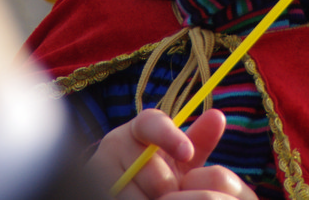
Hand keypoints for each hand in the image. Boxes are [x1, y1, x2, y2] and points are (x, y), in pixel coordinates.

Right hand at [89, 109, 257, 199]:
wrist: (130, 190)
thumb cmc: (162, 173)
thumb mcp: (181, 158)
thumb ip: (198, 141)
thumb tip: (217, 116)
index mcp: (140, 128)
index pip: (152, 123)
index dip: (170, 136)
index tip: (187, 152)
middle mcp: (114, 143)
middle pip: (152, 172)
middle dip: (170, 190)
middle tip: (174, 192)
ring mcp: (98, 169)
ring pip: (137, 195)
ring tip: (158, 198)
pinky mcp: (90, 188)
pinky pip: (120, 199)